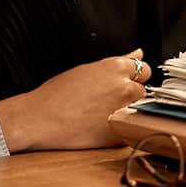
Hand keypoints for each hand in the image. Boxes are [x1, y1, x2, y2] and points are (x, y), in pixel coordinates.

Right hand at [0, 49, 151, 151]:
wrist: (41, 119)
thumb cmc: (57, 93)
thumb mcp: (87, 69)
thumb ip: (119, 62)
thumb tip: (138, 53)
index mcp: (117, 68)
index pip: (144, 69)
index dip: (133, 76)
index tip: (122, 82)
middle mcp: (125, 87)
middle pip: (143, 89)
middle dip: (131, 94)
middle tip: (108, 100)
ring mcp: (124, 111)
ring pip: (138, 109)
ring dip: (127, 110)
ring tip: (102, 113)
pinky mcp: (120, 133)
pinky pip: (129, 128)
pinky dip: (119, 127)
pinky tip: (100, 125)